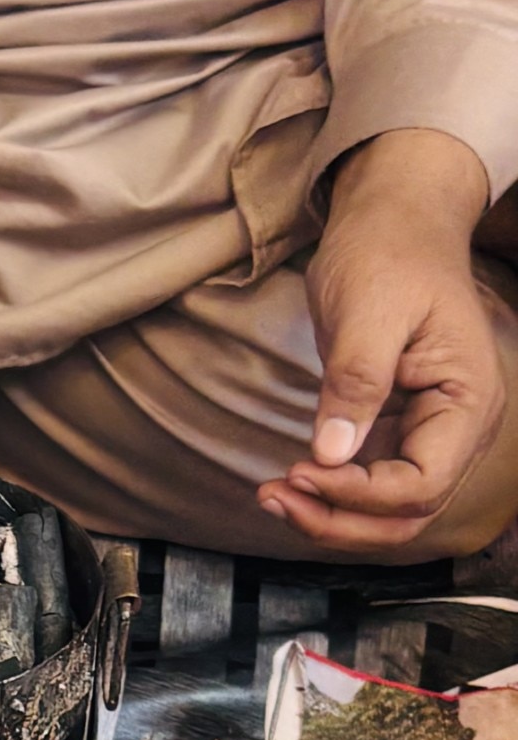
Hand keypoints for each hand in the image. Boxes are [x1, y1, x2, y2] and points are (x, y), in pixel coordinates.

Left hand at [258, 129, 501, 553]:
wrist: (391, 220)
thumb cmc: (391, 250)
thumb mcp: (369, 310)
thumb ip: (355, 384)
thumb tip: (332, 454)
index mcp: (468, 401)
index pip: (421, 486)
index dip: (360, 495)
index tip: (304, 471)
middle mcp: (456, 428)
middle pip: (405, 514)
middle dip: (339, 519)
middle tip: (277, 497)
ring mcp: (425, 433)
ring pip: (383, 510)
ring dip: (328, 514)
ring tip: (271, 495)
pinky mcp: (391, 429)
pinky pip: (363, 482)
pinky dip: (325, 492)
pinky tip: (284, 483)